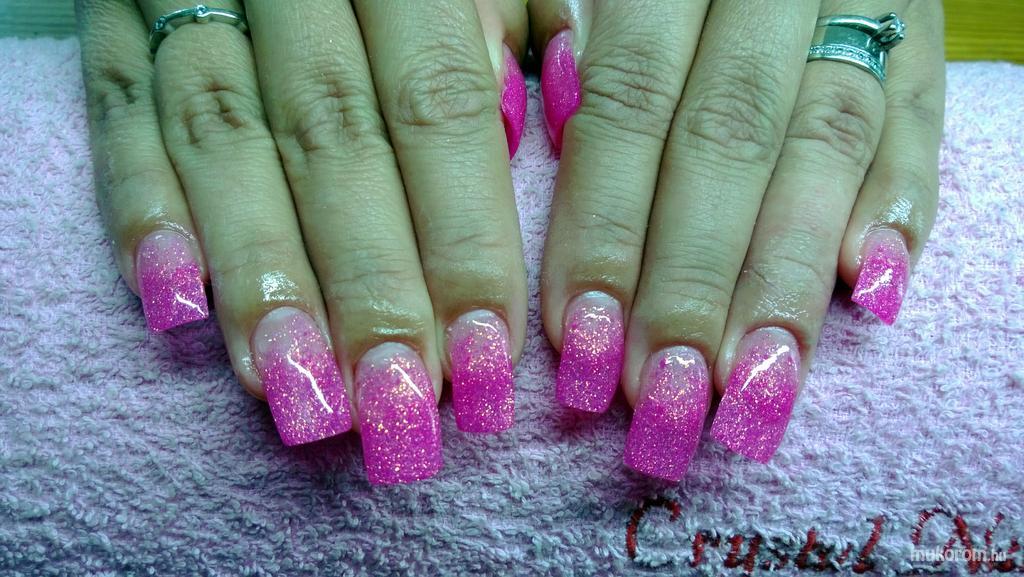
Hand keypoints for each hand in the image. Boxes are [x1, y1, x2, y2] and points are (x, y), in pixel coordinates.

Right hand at [77, 0, 528, 483]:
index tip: (485, 357)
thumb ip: (523, 20)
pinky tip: (173, 305)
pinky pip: (120, 109)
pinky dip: (141, 206)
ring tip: (293, 390)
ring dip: (259, 276)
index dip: (463, 237)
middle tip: (394, 407)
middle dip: (367, 283)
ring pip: (223, 139)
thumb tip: (541, 131)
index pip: (440, 109)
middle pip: (334, 141)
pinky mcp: (115, 14)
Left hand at [532, 0, 942, 478]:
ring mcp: (855, 4)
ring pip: (827, 140)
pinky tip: (873, 288)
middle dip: (694, 277)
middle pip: (728, 139)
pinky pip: (918, 116)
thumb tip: (541, 111)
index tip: (582, 338)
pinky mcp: (917, 33)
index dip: (606, 225)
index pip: (629, 104)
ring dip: (789, 273)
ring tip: (756, 380)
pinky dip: (902, 201)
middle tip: (667, 391)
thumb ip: (551, 24)